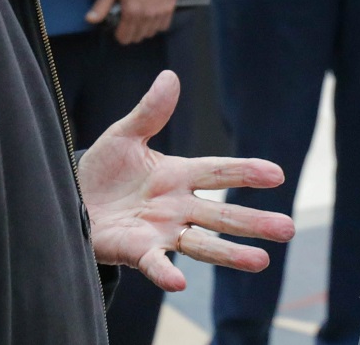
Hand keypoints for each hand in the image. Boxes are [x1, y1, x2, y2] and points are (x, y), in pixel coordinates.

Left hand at [79, 71, 296, 290]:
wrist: (71, 199)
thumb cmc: (102, 169)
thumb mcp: (124, 136)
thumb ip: (150, 112)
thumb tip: (171, 76)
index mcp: (178, 175)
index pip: (218, 172)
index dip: (246, 172)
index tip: (276, 174)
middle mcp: (177, 206)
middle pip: (222, 214)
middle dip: (254, 222)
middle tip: (288, 229)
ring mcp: (161, 232)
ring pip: (202, 244)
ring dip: (230, 254)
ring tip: (261, 262)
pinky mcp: (137, 251)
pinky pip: (155, 264)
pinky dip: (166, 273)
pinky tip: (180, 283)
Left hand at [86, 0, 178, 43]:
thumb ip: (102, 5)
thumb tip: (89, 20)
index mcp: (131, 11)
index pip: (124, 37)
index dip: (119, 34)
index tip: (118, 27)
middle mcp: (147, 16)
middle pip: (137, 37)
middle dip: (130, 33)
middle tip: (127, 22)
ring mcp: (160, 13)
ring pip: (150, 33)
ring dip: (143, 30)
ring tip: (139, 19)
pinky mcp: (170, 8)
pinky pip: (163, 26)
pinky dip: (156, 25)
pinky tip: (152, 15)